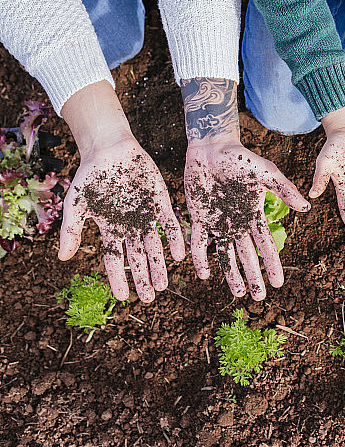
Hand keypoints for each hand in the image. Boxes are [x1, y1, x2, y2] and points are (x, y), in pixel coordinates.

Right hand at [58, 137, 185, 301]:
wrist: (109, 148)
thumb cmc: (90, 176)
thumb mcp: (76, 204)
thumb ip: (71, 230)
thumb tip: (63, 260)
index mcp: (110, 229)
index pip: (114, 259)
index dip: (118, 279)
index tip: (123, 298)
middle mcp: (130, 226)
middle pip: (138, 257)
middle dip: (143, 277)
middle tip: (150, 298)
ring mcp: (147, 215)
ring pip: (155, 246)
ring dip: (160, 264)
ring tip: (164, 284)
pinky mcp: (161, 202)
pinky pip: (170, 224)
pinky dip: (174, 239)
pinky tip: (179, 255)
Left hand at [184, 143, 309, 299]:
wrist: (212, 148)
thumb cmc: (241, 158)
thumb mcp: (267, 172)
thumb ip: (285, 189)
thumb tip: (306, 207)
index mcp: (255, 216)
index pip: (266, 246)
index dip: (272, 265)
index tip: (278, 284)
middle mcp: (238, 224)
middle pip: (247, 257)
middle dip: (253, 277)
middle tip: (258, 298)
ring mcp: (218, 223)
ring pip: (225, 255)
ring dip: (231, 274)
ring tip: (238, 293)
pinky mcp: (199, 219)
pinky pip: (199, 243)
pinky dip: (201, 258)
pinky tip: (204, 274)